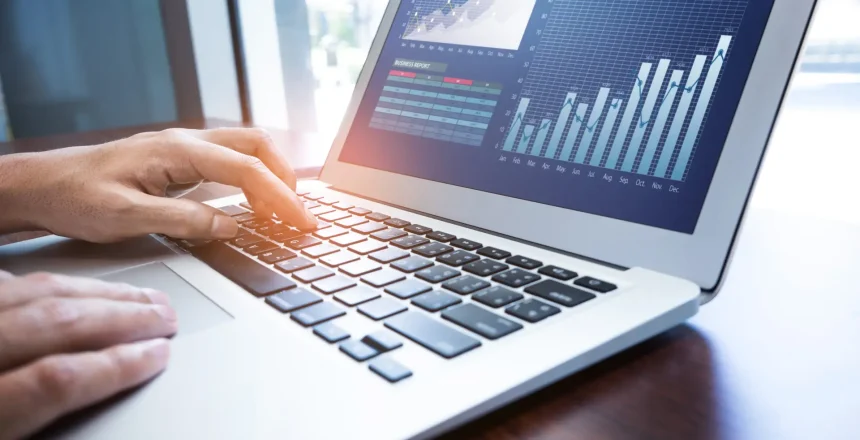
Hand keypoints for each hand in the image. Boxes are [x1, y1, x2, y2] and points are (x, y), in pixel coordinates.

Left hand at [0, 128, 316, 241]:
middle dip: (287, 178)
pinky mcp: (179, 161)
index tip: (301, 222)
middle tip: (301, 215)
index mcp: (177, 151)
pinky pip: (229, 161)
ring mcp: (184, 148)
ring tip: (285, 210)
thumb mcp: (127, 217)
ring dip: (272, 176)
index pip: (246, 170)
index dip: (280, 198)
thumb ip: (183, 220)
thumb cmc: (76, 197)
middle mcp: (185, 142)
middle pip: (256, 146)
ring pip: (246, 149)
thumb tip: (231, 225)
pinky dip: (253, 179)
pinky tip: (255, 203)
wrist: (44, 185)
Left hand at [0, 270, 177, 439]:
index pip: (58, 380)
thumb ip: (44, 415)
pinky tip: (67, 287)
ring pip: (36, 291)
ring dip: (96, 293)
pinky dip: (44, 284)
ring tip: (135, 296)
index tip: (158, 354)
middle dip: (123, 318)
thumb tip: (102, 397)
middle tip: (163, 317)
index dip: (117, 365)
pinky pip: (3, 284)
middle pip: (57, 323)